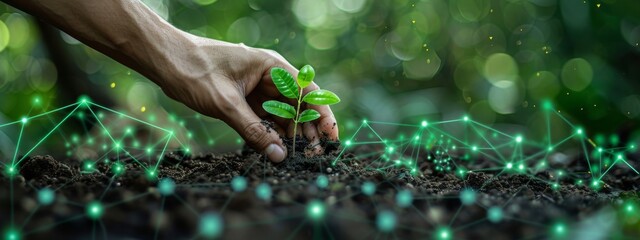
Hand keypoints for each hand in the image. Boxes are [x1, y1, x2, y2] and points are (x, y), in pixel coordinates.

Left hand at [156, 36, 338, 161]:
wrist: (164, 60)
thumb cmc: (194, 71)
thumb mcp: (226, 105)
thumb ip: (254, 131)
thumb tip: (279, 155)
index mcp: (271, 67)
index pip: (307, 91)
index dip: (322, 114)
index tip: (331, 136)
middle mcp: (268, 76)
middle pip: (297, 105)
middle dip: (307, 129)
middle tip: (313, 155)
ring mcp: (256, 87)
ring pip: (281, 113)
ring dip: (289, 133)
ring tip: (298, 156)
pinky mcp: (244, 98)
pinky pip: (264, 117)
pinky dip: (270, 132)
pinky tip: (274, 148)